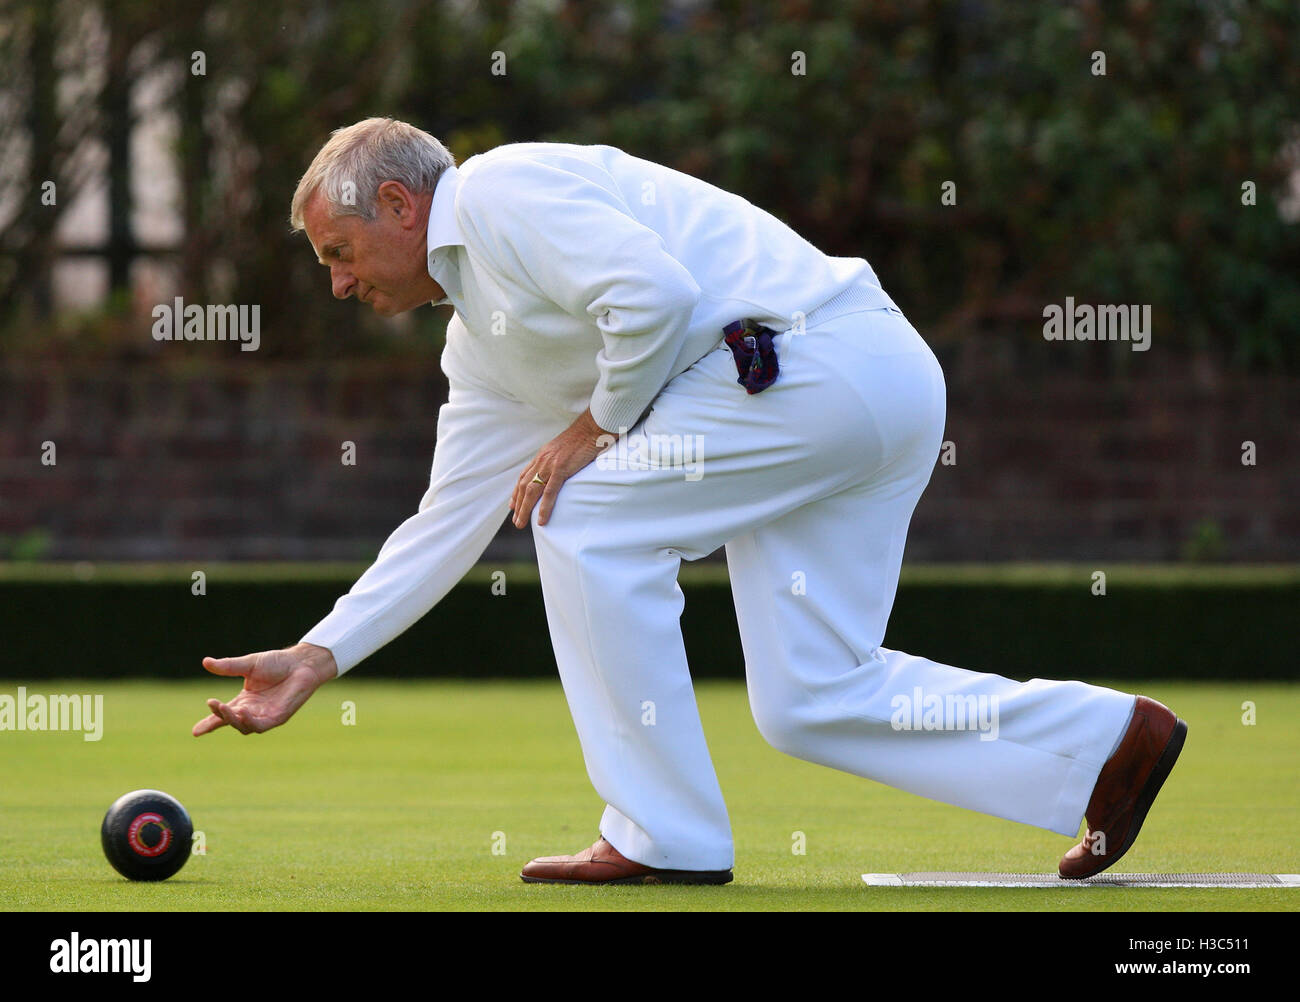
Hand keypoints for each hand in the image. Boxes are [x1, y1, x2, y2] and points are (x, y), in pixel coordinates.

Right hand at [192, 642, 337, 736]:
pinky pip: (261, 725)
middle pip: (231, 720)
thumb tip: (205, 662)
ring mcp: (265, 716)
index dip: (209, 723)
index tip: (195, 732)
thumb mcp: (249, 664)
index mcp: (244, 700)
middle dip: (219, 716)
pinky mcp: (278, 718)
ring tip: (225, 708)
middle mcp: (252, 710)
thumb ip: (228, 666)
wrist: (301, 663)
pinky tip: (244, 713)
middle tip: (213, 704)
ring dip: (233, 719)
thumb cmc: (277, 663)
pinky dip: (250, 722)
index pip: (223, 714)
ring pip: (244, 726)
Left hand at [510, 408, 612, 527]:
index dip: (517, 492)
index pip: (524, 476)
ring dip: (525, 509)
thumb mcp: (565, 448)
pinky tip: (541, 520)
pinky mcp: (561, 469)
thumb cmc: (584, 437)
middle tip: (516, 520)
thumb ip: (558, 459)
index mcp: (543, 455)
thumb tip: (560, 468)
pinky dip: (544, 507)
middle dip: (518, 505)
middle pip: (524, 486)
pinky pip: (549, 492)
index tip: (513, 504)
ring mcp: (550, 465)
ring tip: (521, 524)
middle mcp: (542, 460)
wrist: (592, 427)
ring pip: (531, 491)